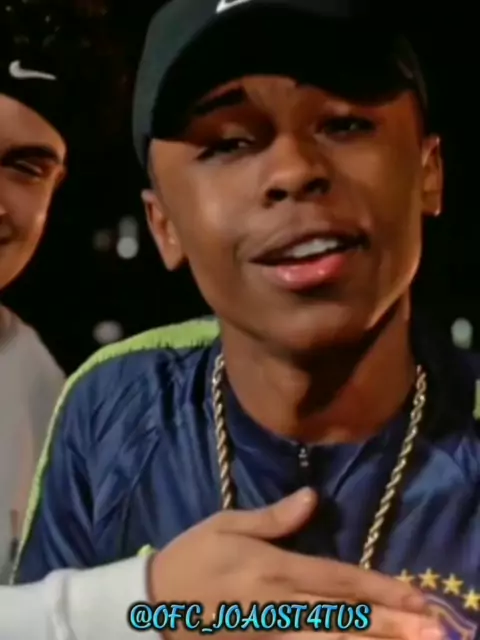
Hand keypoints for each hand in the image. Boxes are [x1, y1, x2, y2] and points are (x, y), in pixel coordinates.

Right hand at [148, 488, 442, 639]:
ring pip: (328, 639)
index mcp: (272, 567)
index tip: (412, 593)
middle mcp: (278, 603)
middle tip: (426, 626)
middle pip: (341, 614)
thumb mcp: (226, 524)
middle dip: (386, 620)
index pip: (336, 578)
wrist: (154, 604)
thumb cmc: (192, 556)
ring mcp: (270, 631)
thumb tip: (313, 497)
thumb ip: (273, 516)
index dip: (377, 586)